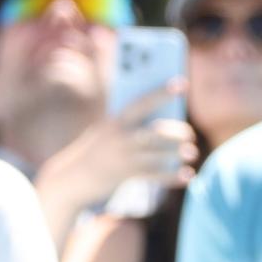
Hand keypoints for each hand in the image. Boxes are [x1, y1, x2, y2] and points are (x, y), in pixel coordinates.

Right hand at [36, 79, 197, 209]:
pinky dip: (173, 176)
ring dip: (177, 154)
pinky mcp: (124, 176)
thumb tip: (173, 120)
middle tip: (190, 135)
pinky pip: (154, 175)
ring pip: (157, 155)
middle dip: (177, 132)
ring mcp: (122, 158)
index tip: (182, 83)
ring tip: (192, 153)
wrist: (70, 178)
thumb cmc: (98, 148)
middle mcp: (120, 138)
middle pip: (155, 132)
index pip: (143, 102)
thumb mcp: (109, 131)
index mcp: (116, 120)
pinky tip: (188, 175)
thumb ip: (135, 123)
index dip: (162, 92)